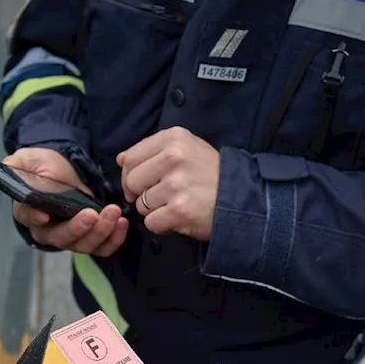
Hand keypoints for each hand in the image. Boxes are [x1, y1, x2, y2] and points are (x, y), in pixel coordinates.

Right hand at [5, 148, 127, 256]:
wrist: (65, 170)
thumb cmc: (43, 166)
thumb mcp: (27, 159)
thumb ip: (17, 165)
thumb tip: (11, 167)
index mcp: (27, 211)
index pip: (28, 218)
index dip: (35, 218)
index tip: (45, 215)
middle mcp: (47, 230)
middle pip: (60, 238)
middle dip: (77, 228)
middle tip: (92, 213)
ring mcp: (70, 237)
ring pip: (83, 245)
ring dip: (100, 232)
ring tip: (113, 213)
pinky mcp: (89, 237)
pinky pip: (101, 248)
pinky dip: (114, 240)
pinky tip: (121, 223)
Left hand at [117, 127, 220, 241]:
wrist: (242, 197)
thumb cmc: (211, 174)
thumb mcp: (186, 148)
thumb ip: (152, 150)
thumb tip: (121, 159)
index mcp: (173, 139)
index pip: (129, 158)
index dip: (131, 175)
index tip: (144, 182)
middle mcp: (173, 158)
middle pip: (131, 182)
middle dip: (140, 194)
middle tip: (161, 196)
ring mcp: (176, 185)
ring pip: (140, 205)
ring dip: (154, 210)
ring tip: (176, 204)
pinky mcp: (179, 210)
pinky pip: (151, 222)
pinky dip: (162, 224)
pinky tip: (178, 217)